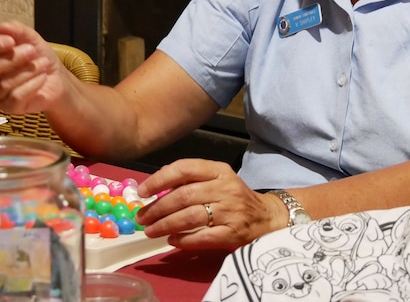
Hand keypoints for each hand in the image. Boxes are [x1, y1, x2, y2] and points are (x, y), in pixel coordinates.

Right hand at [0, 20, 68, 114]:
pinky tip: (42, 77)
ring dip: (27, 71)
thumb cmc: (39, 57)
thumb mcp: (31, 39)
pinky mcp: (9, 107)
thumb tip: (3, 27)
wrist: (57, 78)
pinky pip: (15, 97)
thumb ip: (18, 31)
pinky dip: (32, 85)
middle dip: (12, 58)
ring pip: (3, 84)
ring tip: (43, 63)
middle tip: (32, 51)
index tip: (10, 41)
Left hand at [134, 158, 287, 250]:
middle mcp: (225, 188)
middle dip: (158, 208)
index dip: (160, 179)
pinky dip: (183, 240)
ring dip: (165, 225)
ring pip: (190, 217)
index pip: (185, 168)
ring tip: (151, 231)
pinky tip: (171, 240)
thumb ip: (191, 180)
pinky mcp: (232, 234)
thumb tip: (156, 187)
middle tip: (142, 217)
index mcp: (219, 171)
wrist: (268, 217)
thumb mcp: (218, 180)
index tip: (142, 191)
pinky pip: (202, 237)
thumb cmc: (235, 198)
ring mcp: (230, 211)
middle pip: (184, 195)